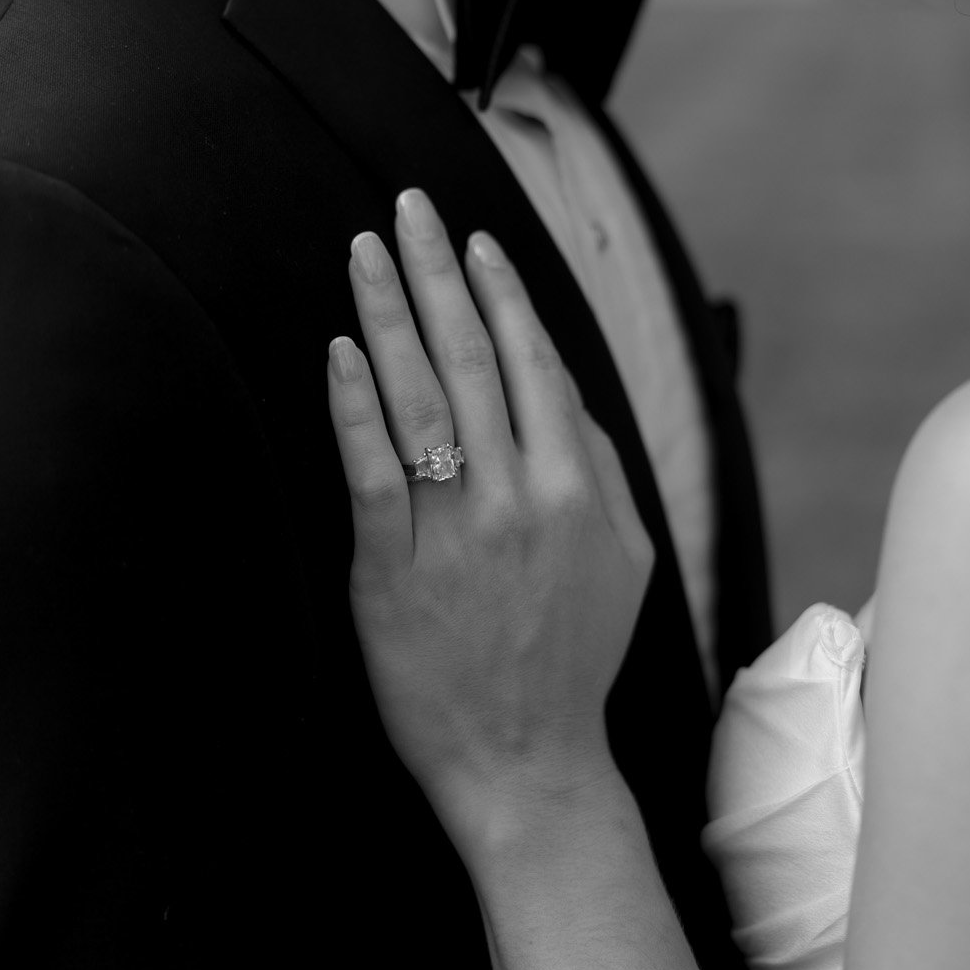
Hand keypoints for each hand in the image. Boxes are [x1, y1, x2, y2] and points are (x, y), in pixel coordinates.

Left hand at [327, 188, 654, 867]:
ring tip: (365, 251)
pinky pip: (370, 472)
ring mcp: (452, 534)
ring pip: (417, 400)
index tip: (474, 241)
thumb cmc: (574, 659)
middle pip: (471, 360)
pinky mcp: (390, 573)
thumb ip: (605, 469)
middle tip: (410, 207)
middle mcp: (519, 499)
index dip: (501, 294)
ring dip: (389, 314)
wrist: (528, 762)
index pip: (534, 363)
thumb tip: (567, 392)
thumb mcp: (629, 561)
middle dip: (438, 273)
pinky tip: (341, 349)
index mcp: (578, 489)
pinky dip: (353, 405)